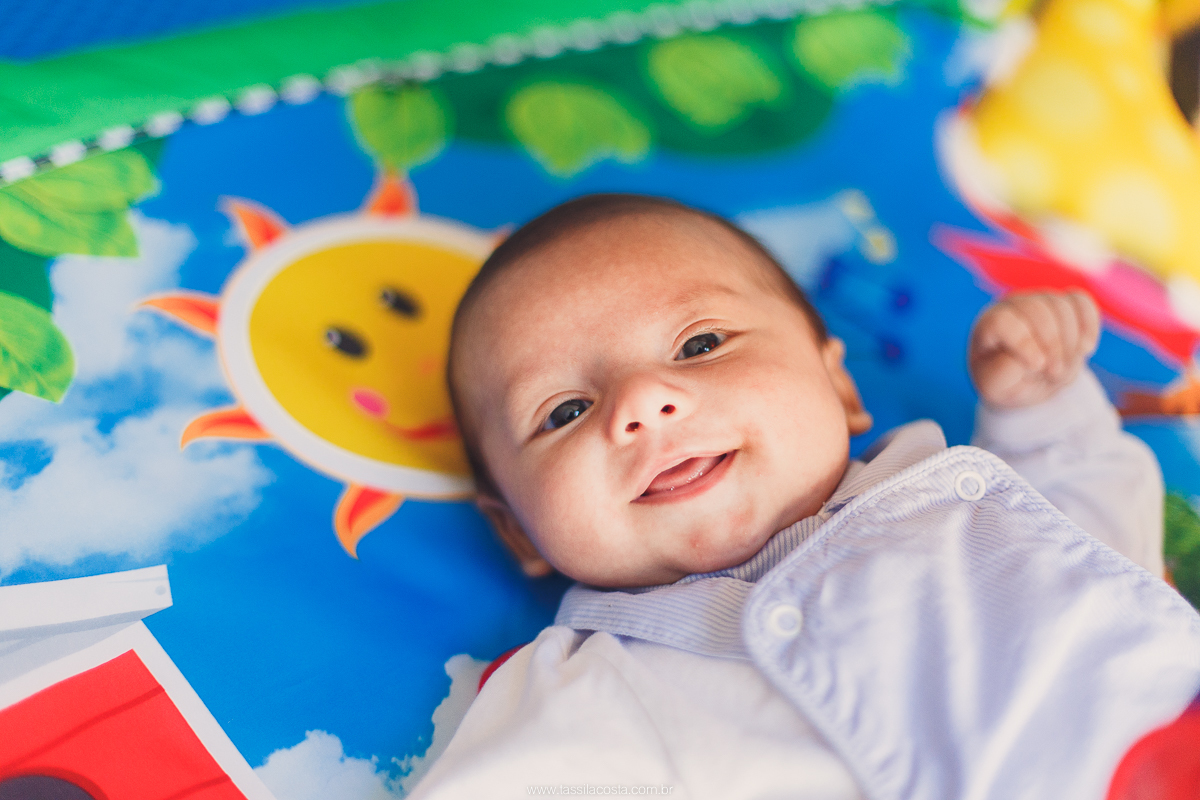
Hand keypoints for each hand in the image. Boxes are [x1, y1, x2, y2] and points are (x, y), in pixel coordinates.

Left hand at [968, 290, 1100, 408]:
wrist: (1031, 379)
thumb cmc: (1007, 381)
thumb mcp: (997, 387)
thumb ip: (1005, 372)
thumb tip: (1034, 357)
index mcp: (988, 325)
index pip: (1002, 322)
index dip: (1023, 343)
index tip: (1037, 366)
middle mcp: (1011, 306)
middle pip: (1035, 310)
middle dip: (1052, 345)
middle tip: (1055, 374)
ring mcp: (1039, 300)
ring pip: (1060, 306)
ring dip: (1070, 341)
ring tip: (1065, 368)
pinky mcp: (1064, 301)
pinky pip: (1081, 301)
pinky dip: (1088, 325)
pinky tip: (1085, 349)